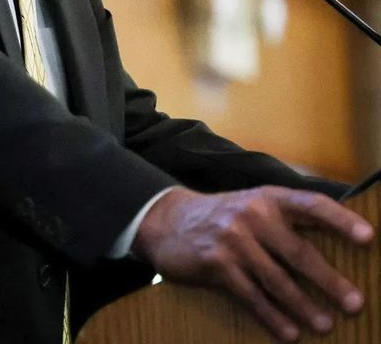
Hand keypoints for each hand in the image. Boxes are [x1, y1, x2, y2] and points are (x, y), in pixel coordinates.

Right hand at [131, 186, 373, 341]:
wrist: (167, 222)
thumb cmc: (222, 218)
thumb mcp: (253, 206)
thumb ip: (287, 220)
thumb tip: (336, 246)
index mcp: (269, 198)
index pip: (312, 204)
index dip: (341, 220)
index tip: (369, 237)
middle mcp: (253, 215)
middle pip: (299, 252)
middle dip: (329, 281)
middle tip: (354, 303)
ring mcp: (233, 240)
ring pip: (276, 279)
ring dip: (303, 306)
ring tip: (324, 325)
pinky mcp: (217, 263)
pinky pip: (251, 295)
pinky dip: (272, 317)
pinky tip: (289, 333)